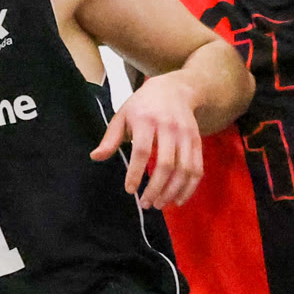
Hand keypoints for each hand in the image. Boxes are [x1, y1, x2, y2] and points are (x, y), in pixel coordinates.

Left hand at [93, 72, 204, 207]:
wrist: (175, 89)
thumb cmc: (143, 105)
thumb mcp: (123, 116)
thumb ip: (110, 138)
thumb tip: (96, 157)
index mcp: (146, 120)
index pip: (142, 150)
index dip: (136, 173)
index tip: (130, 190)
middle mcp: (169, 127)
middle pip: (166, 163)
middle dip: (156, 188)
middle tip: (146, 203)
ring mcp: (186, 135)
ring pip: (184, 169)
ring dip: (173, 191)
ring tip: (160, 204)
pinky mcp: (197, 142)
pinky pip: (197, 169)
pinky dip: (189, 187)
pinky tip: (178, 200)